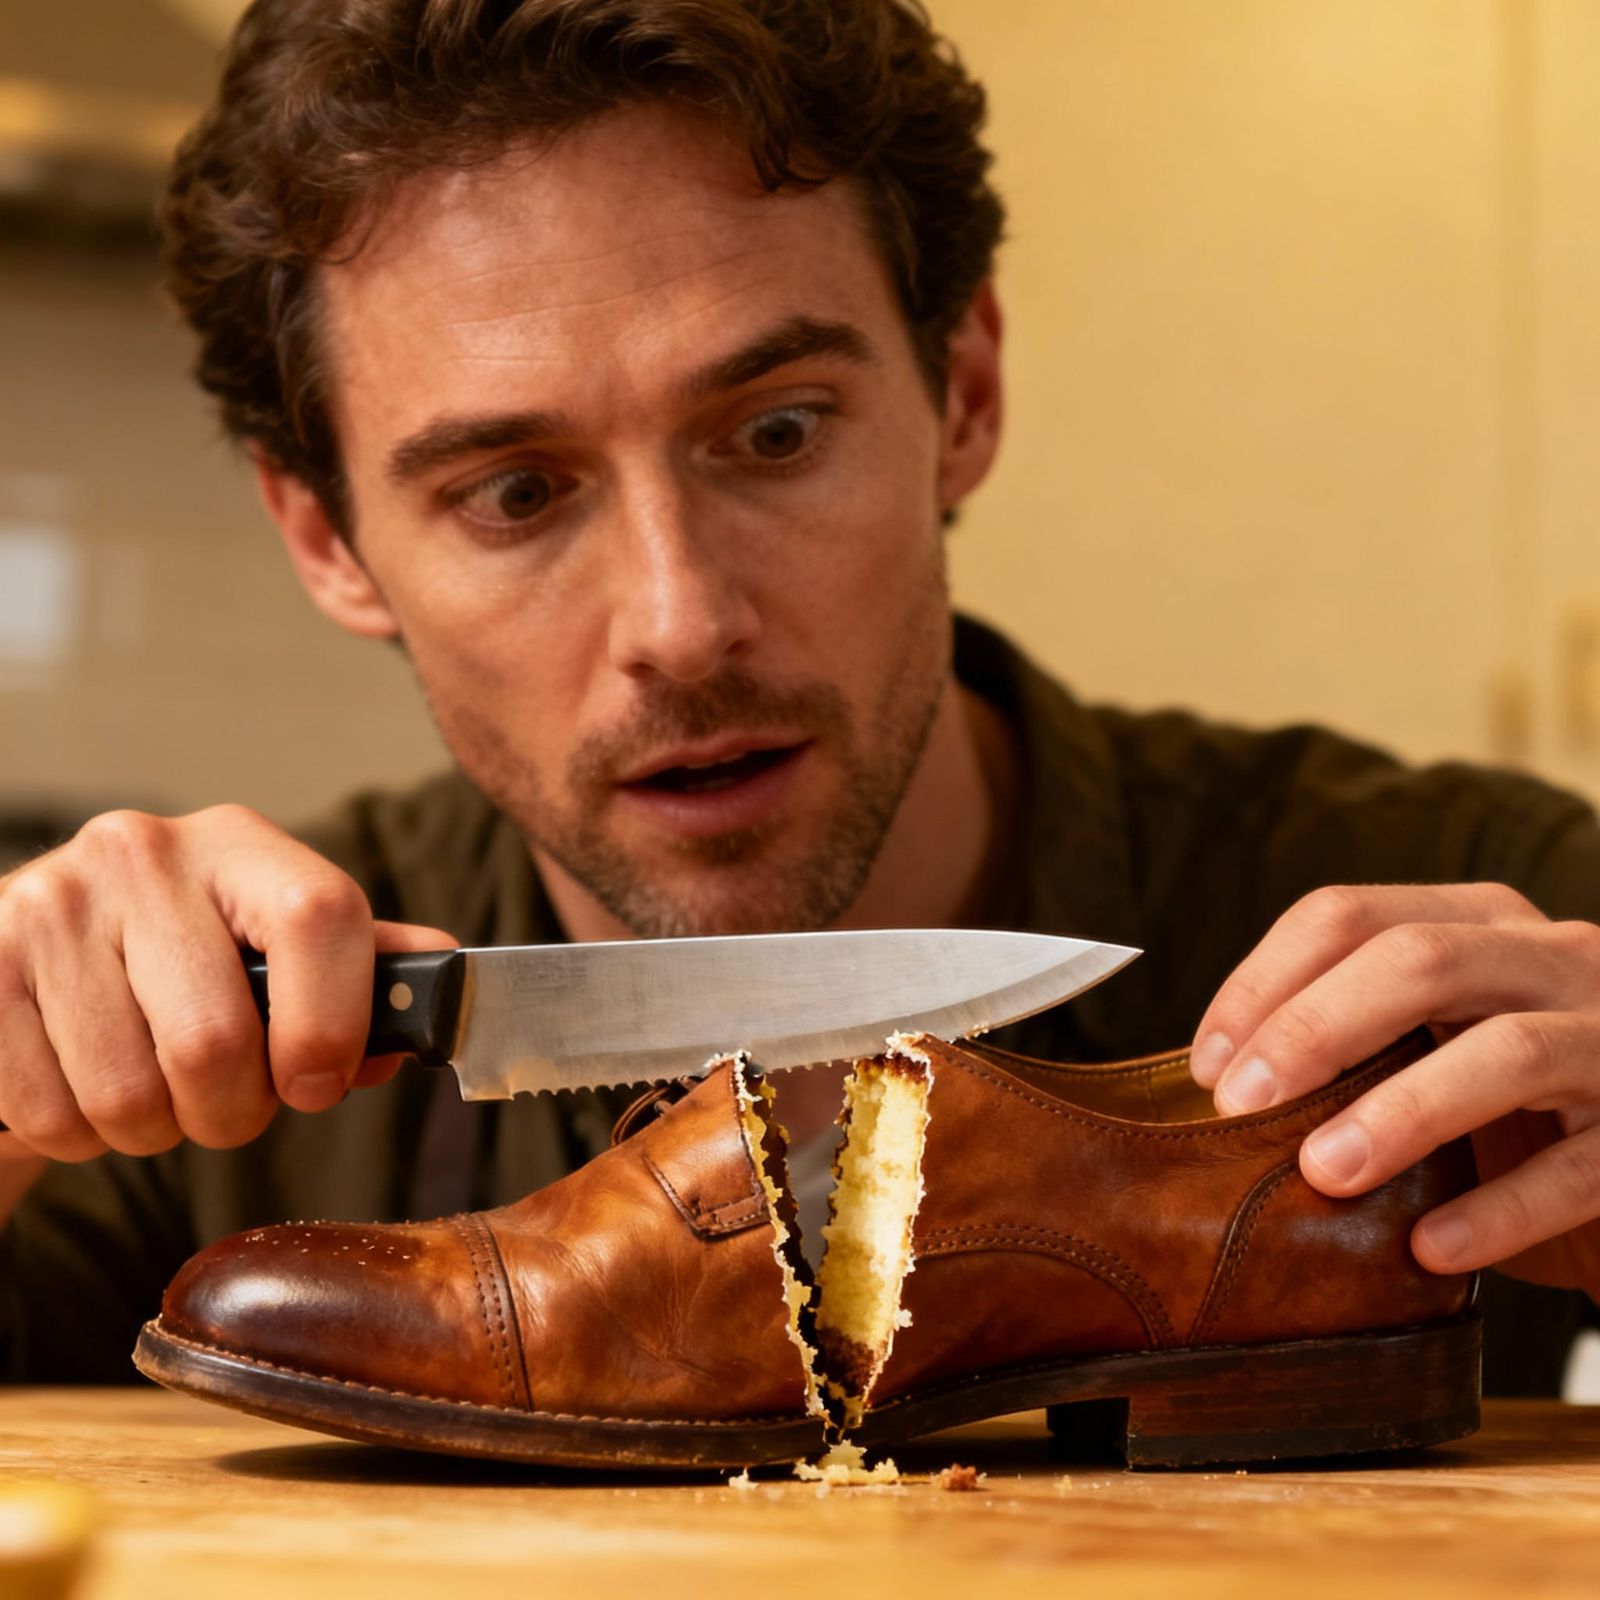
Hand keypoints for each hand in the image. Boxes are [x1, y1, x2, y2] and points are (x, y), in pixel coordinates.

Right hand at [0, 806, 454, 1163]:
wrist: (28, 974)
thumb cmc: (179, 972)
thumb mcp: (272, 952)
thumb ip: (360, 968)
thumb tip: (446, 981)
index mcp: (238, 844)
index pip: (321, 918)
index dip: (331, 1024)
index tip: (316, 1085)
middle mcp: (141, 853)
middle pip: (218, 1040)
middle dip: (229, 1113)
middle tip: (218, 1104)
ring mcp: (48, 906)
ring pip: (128, 1095)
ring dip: (147, 1130)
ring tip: (145, 1087)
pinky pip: (49, 1112)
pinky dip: (71, 1135)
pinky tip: (75, 1083)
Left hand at [1189, 884, 1599, 1297]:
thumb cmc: (1515, 1116)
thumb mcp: (1434, 1053)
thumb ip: (1355, 1047)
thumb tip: (1215, 1083)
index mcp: (1478, 923)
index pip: (1348, 917)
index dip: (1262, 983)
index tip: (1205, 1066)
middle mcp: (1554, 956)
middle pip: (1419, 959)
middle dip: (1313, 1029)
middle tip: (1239, 1107)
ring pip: (1508, 1050)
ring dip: (1401, 1112)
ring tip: (1323, 1173)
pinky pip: (1579, 1170)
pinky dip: (1497, 1209)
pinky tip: (1428, 1247)